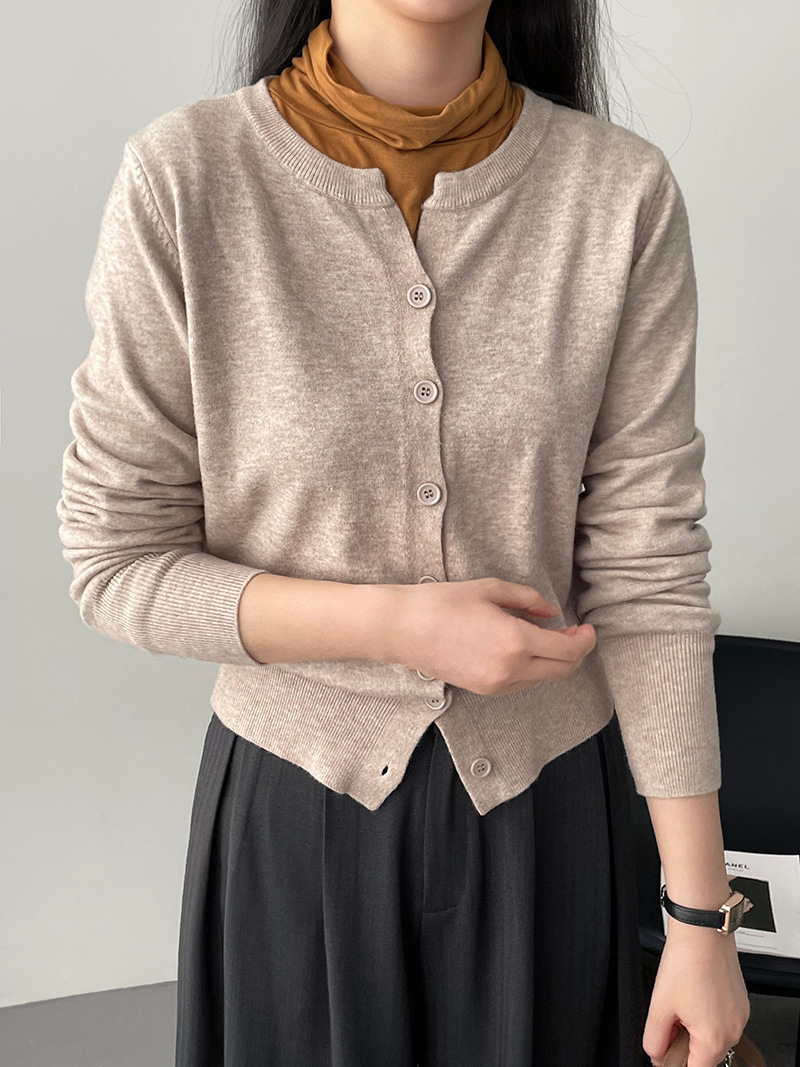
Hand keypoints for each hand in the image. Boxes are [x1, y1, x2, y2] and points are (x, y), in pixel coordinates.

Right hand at [386, 576, 595, 695]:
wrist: (403, 629)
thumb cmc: (442, 603)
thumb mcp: (490, 589)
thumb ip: (528, 599)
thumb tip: (551, 612)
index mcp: (515, 640)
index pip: (568, 650)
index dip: (585, 640)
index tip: (588, 629)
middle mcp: (511, 669)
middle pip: (562, 670)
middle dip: (575, 653)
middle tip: (575, 633)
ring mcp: (497, 684)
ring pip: (543, 679)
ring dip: (555, 662)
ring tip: (550, 638)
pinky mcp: (485, 690)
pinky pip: (523, 683)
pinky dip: (534, 669)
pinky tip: (527, 649)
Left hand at [643, 923, 749, 1066]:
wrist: (701, 931)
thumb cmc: (684, 963)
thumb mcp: (658, 1007)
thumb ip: (655, 1039)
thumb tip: (657, 1055)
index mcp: (715, 1039)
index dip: (676, 1061)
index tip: (665, 1049)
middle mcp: (734, 1031)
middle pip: (705, 1053)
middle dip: (684, 1041)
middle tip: (670, 1017)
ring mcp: (740, 1015)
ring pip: (713, 1035)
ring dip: (695, 1027)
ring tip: (681, 1000)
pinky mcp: (740, 1001)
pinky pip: (722, 1018)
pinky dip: (707, 1013)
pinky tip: (693, 992)